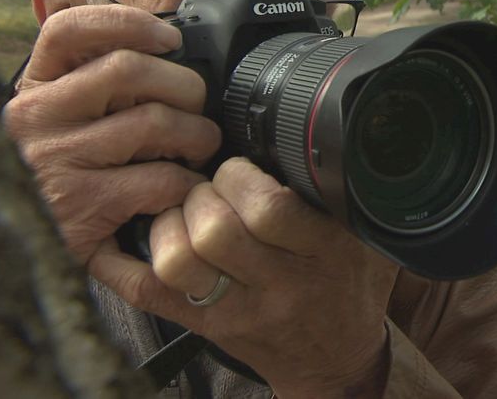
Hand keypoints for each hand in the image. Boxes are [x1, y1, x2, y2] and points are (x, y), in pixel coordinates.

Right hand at [2, 4, 221, 262]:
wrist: (27, 251)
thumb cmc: (61, 170)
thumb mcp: (56, 110)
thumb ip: (66, 50)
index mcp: (33, 87)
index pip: (70, 28)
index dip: (129, 22)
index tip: (169, 38)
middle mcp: (36, 119)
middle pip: (130, 69)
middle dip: (184, 86)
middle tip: (197, 107)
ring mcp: (56, 164)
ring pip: (155, 123)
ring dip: (197, 136)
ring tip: (199, 148)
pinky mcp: (84, 211)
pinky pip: (162, 179)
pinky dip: (189, 184)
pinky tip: (184, 190)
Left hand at [89, 157, 399, 397]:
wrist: (337, 361)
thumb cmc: (351, 287)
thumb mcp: (369, 235)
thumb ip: (350, 191)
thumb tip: (328, 136)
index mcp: (324, 253)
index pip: (268, 209)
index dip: (241, 177)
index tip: (240, 167)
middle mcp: (280, 285)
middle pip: (214, 231)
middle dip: (202, 192)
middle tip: (211, 187)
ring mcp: (237, 310)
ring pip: (176, 260)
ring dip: (170, 223)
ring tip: (187, 212)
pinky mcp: (205, 326)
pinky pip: (148, 292)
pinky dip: (127, 260)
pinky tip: (140, 237)